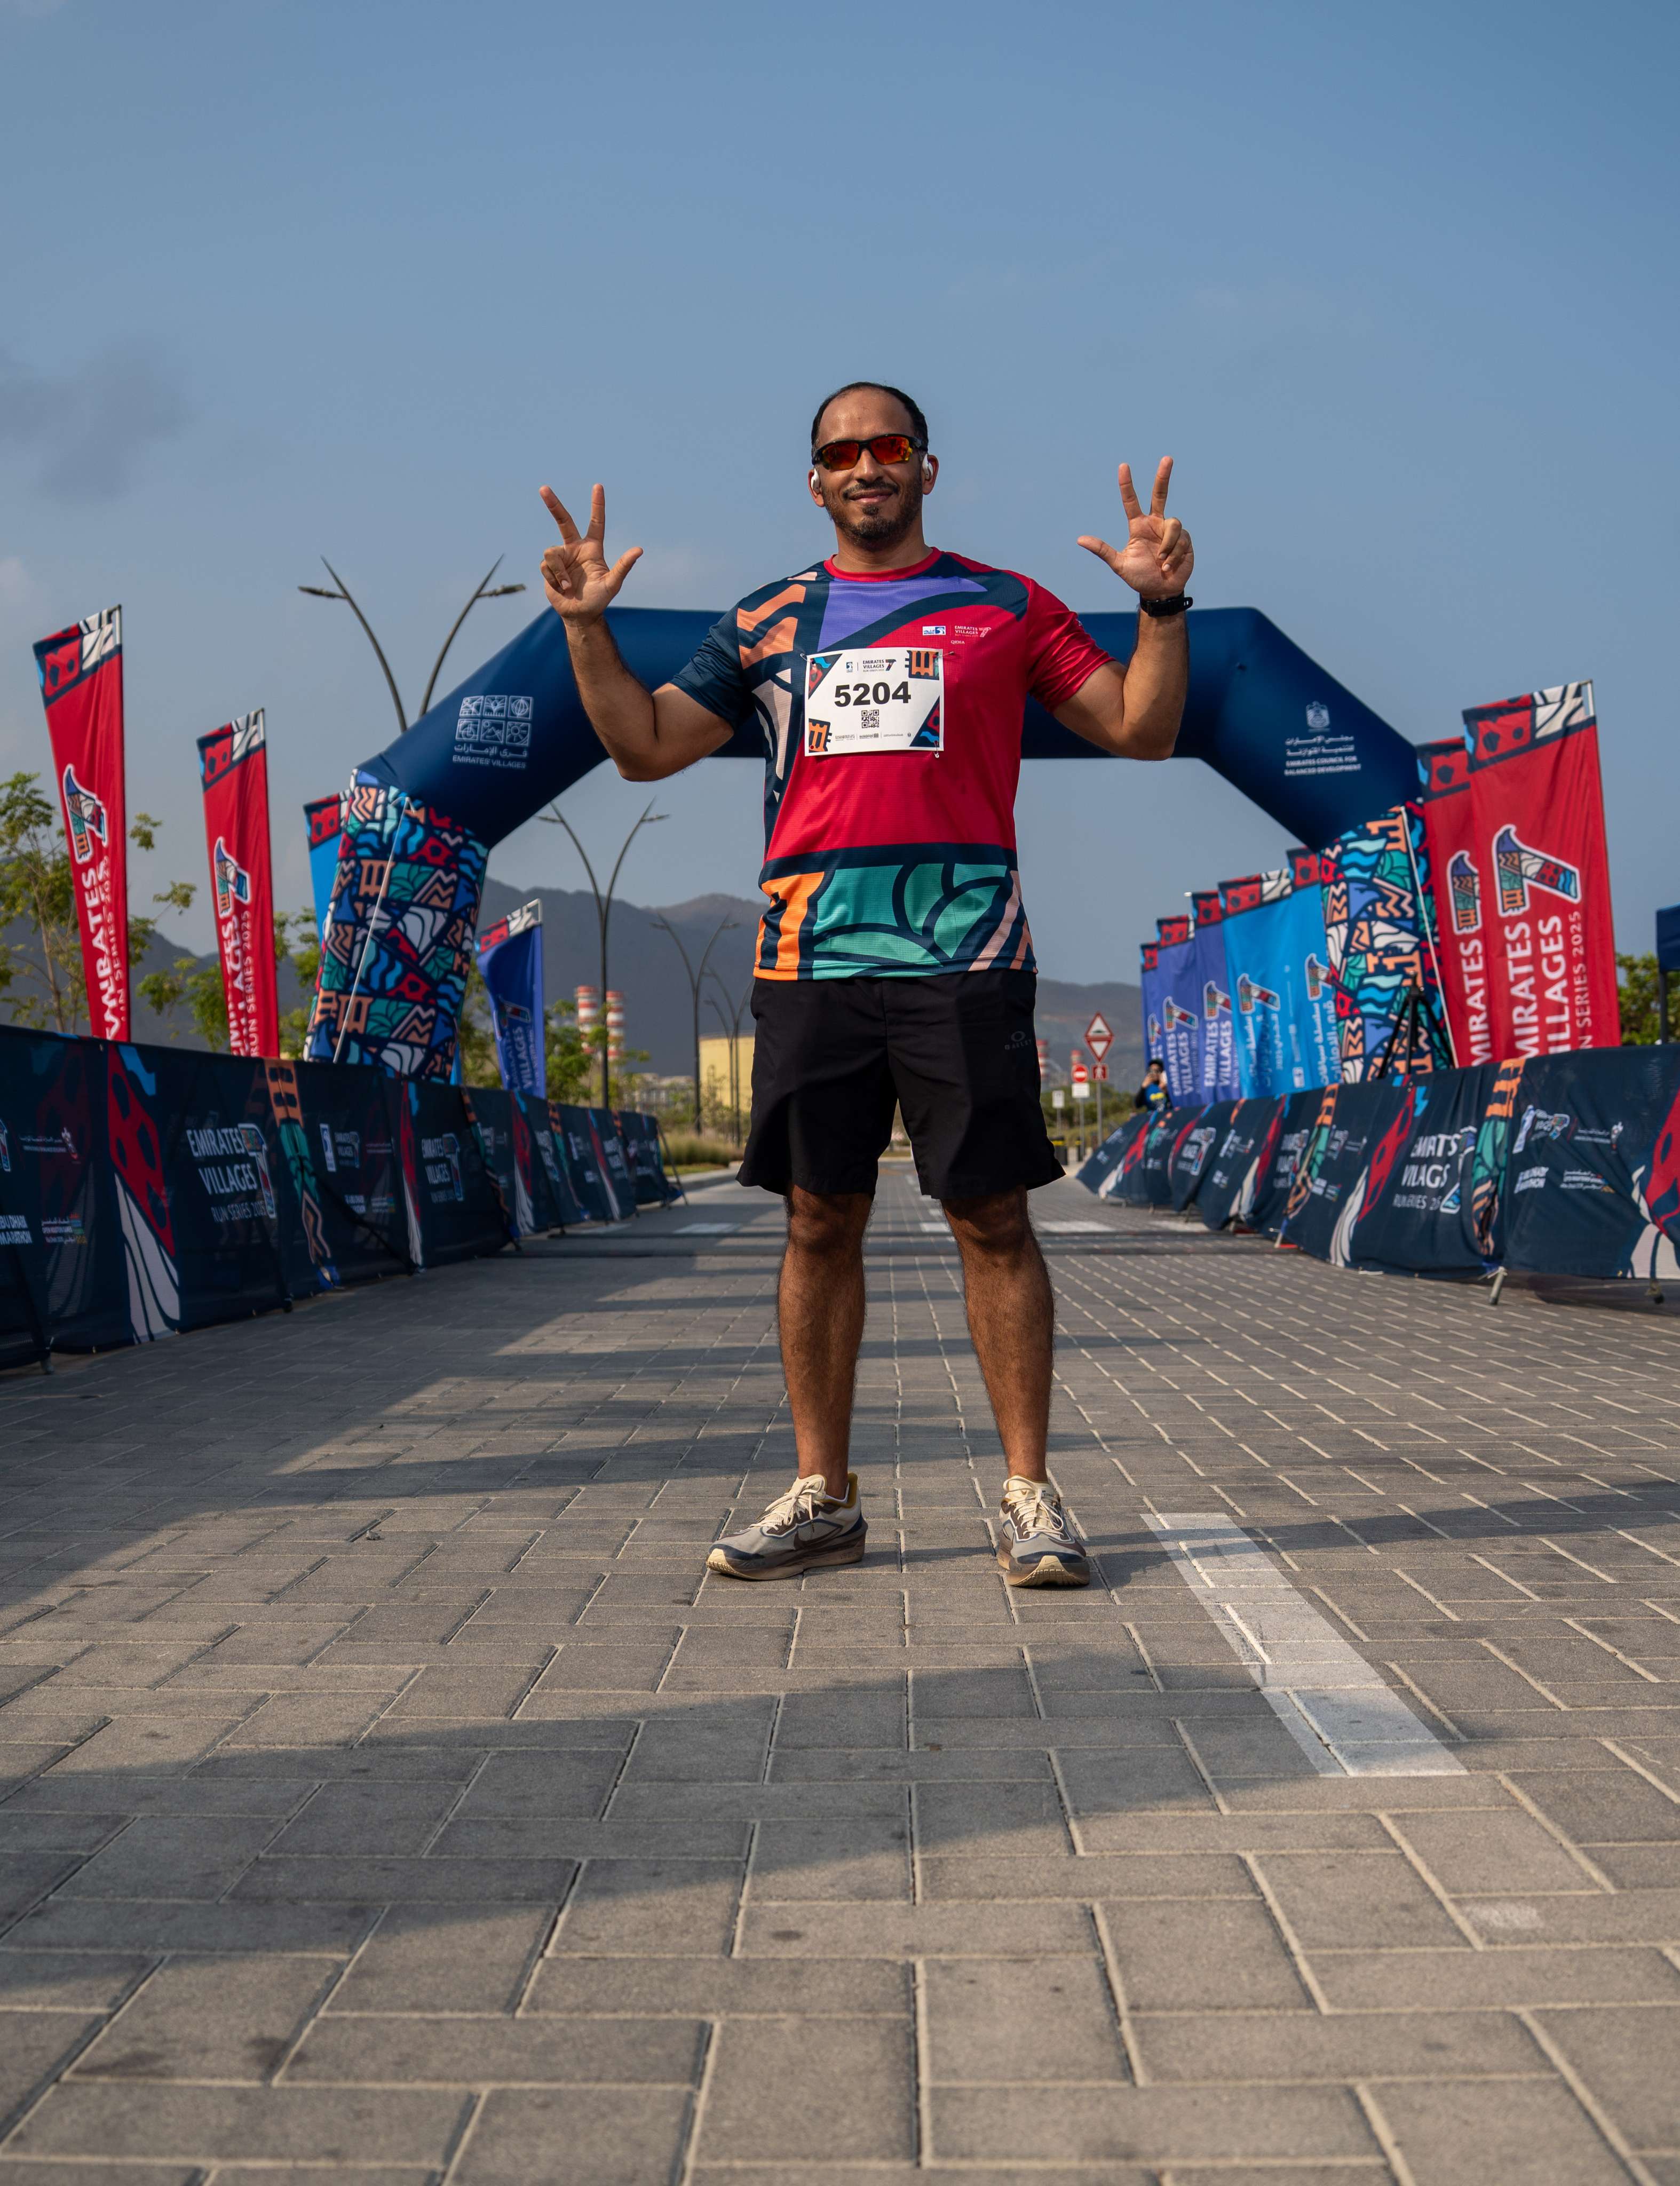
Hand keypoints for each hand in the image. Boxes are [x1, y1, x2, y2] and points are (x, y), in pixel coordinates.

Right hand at [538, 484, 642, 623]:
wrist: (579, 615)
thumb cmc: (599, 599)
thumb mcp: (613, 584)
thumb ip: (623, 566)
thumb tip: (639, 550)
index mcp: (592, 548)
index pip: (596, 523)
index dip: (597, 505)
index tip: (598, 486)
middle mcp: (575, 548)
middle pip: (563, 521)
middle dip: (553, 504)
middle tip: (543, 488)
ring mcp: (561, 557)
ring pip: (551, 552)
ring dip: (559, 572)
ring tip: (569, 587)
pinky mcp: (548, 567)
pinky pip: (546, 566)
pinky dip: (554, 579)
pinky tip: (561, 588)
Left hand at [1077, 458, 1192, 600]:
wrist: (1160, 592)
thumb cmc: (1139, 578)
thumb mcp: (1119, 565)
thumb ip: (1103, 550)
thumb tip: (1079, 539)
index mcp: (1138, 526)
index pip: (1131, 501)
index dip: (1127, 484)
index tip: (1123, 466)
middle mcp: (1155, 524)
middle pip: (1160, 494)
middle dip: (1163, 476)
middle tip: (1167, 458)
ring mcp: (1170, 531)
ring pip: (1173, 525)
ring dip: (1167, 546)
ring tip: (1161, 563)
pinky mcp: (1185, 539)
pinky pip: (1180, 540)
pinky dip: (1173, 556)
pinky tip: (1169, 566)